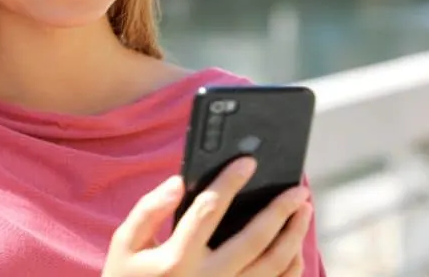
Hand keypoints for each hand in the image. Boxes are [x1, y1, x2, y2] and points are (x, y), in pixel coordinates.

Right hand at [103, 158, 313, 275]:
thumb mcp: (125, 245)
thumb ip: (148, 210)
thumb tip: (178, 183)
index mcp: (175, 260)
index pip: (208, 211)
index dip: (229, 182)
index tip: (248, 162)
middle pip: (254, 241)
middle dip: (279, 211)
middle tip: (298, 189)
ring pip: (273, 267)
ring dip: (293, 236)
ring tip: (303, 211)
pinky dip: (291, 266)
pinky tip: (294, 245)